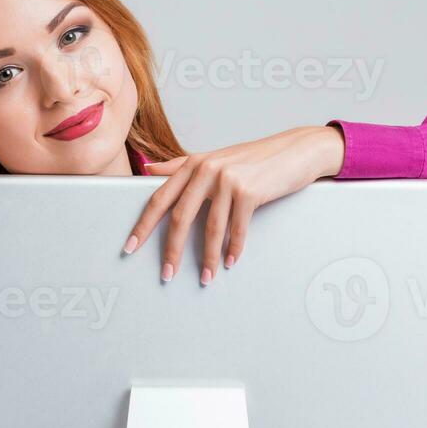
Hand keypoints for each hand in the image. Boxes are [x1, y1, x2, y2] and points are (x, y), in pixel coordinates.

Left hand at [121, 125, 344, 284]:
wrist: (296, 150)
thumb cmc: (254, 158)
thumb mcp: (214, 157)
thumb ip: (180, 165)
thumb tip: (148, 170)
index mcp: (193, 163)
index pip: (159, 198)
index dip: (143, 225)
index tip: (130, 247)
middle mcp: (206, 169)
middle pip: (179, 217)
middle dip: (171, 250)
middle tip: (166, 274)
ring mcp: (228, 180)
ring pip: (210, 228)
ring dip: (207, 258)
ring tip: (205, 277)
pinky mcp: (249, 191)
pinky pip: (236, 228)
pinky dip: (234, 249)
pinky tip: (230, 262)